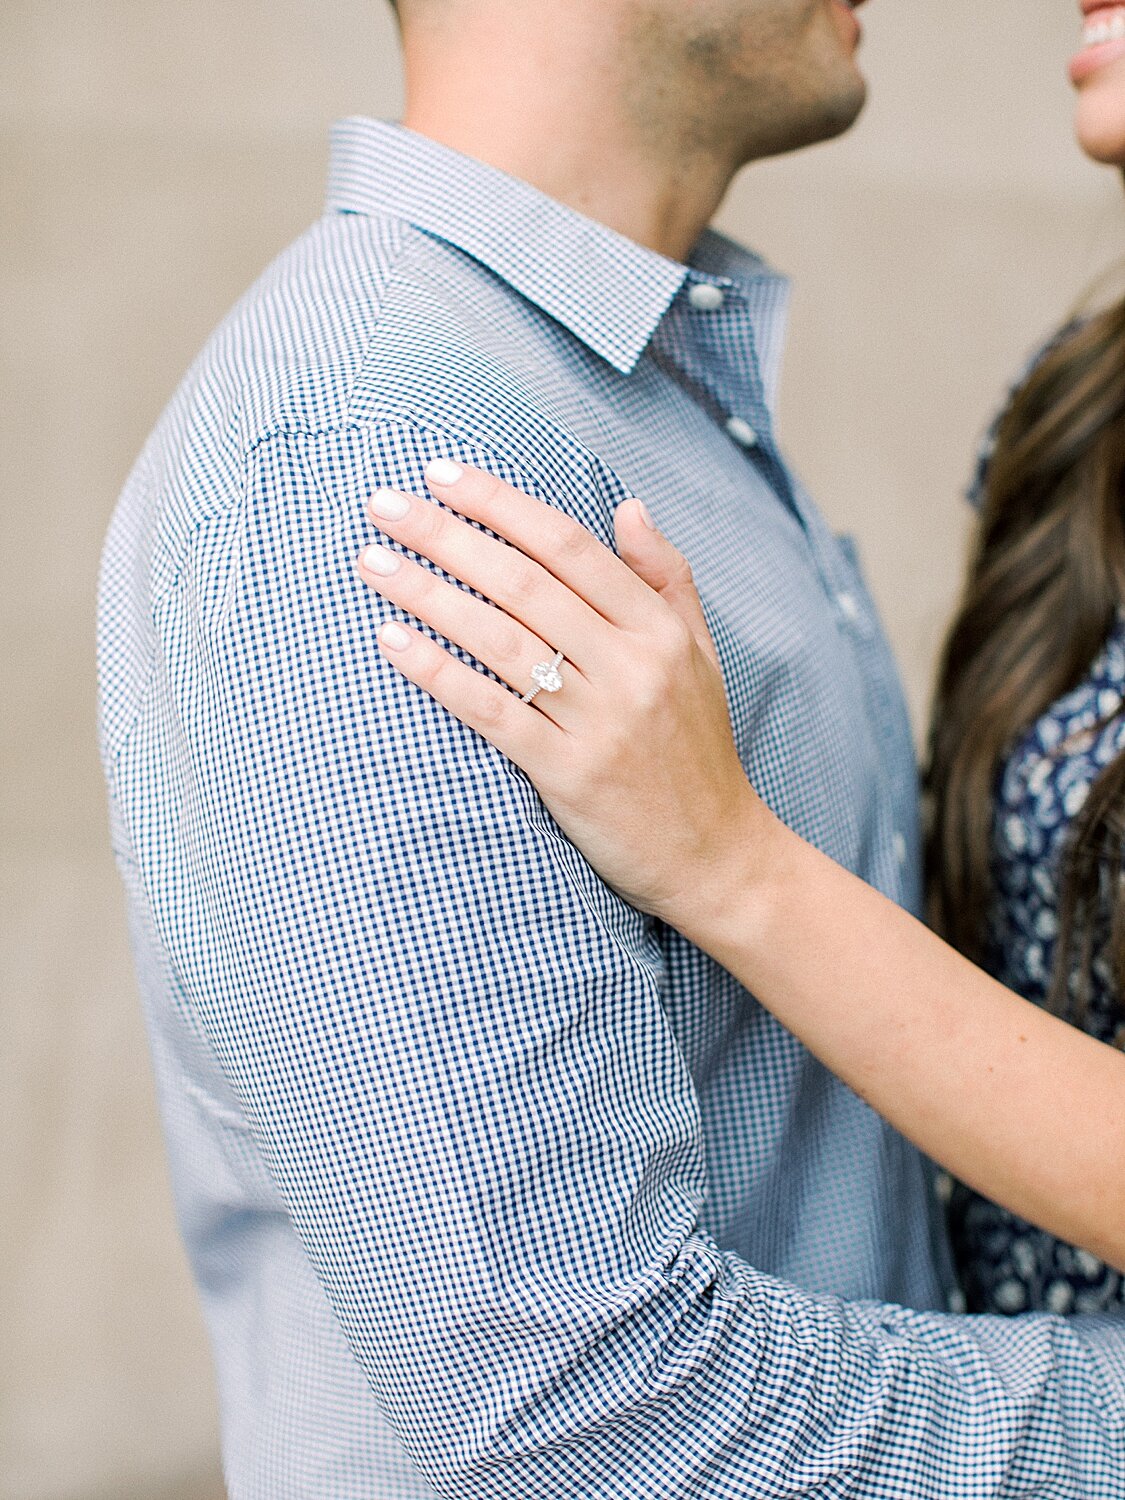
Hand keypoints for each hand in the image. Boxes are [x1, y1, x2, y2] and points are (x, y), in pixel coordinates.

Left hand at [356, 460, 774, 929]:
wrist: (715, 855)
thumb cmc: (697, 749)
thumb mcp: (701, 654)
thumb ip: (667, 577)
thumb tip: (626, 506)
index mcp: (659, 630)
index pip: (569, 546)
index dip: (500, 504)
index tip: (441, 474)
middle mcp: (633, 667)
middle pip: (524, 583)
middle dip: (447, 535)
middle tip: (384, 504)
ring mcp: (601, 722)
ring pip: (501, 640)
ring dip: (429, 595)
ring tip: (372, 563)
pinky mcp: (570, 774)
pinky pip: (493, 712)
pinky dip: (439, 672)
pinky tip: (392, 641)